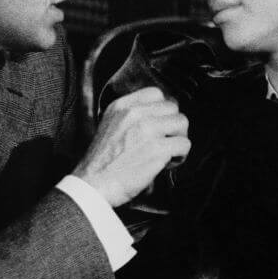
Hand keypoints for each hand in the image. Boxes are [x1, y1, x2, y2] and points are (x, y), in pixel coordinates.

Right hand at [73, 87, 189, 206]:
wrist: (93, 185)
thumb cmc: (101, 164)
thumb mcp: (109, 127)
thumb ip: (130, 118)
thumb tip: (156, 118)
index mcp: (121, 106)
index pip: (155, 93)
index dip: (162, 110)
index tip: (160, 124)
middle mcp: (135, 113)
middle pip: (172, 107)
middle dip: (172, 126)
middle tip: (164, 142)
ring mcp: (147, 129)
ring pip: (182, 123)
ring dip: (178, 139)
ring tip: (167, 153)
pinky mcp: (157, 148)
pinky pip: (184, 144)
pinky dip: (180, 156)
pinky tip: (167, 164)